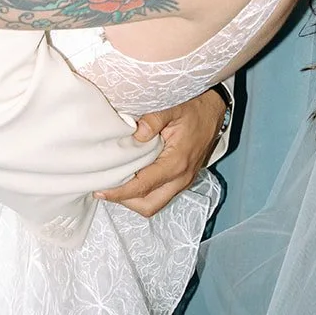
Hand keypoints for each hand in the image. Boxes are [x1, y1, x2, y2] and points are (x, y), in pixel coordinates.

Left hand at [95, 89, 227, 216]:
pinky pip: (162, 196)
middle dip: (125, 202)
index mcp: (177, 163)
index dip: (120, 192)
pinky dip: (145, 194)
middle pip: (149, 205)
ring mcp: (184, 181)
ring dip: (135, 200)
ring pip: (155, 204)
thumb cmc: (194, 109)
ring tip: (116, 185)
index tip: (101, 191)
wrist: (215, 111)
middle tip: (105, 189)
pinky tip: (133, 179)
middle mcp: (181, 178)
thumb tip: (135, 133)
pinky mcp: (183, 179)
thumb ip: (153, 120)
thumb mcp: (174, 108)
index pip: (143, 186)